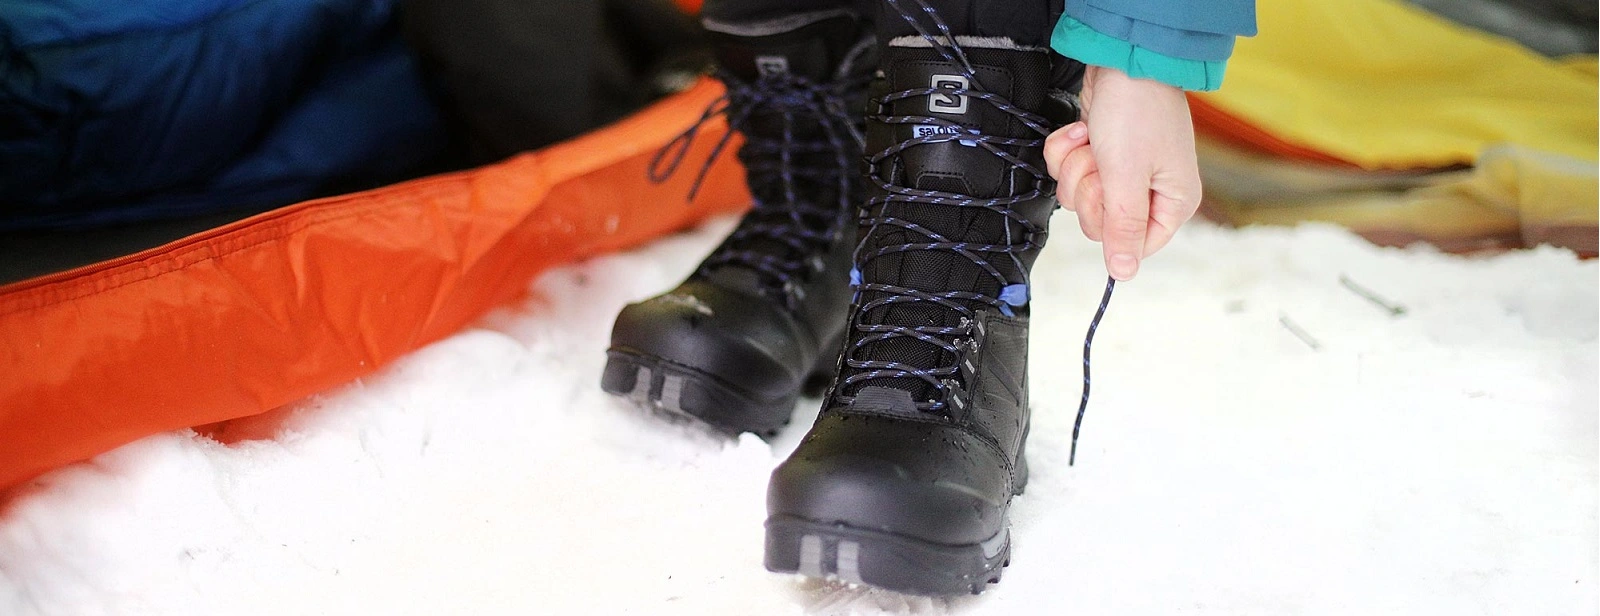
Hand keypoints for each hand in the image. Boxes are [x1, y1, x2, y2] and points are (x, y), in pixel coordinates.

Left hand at [1043, 65, 1202, 280]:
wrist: (1122, 60)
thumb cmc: (1137, 111)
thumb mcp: (1128, 176)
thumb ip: (1124, 228)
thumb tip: (1123, 274)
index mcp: (1172, 203)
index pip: (1135, 247)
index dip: (1111, 227)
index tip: (1108, 198)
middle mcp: (1149, 191)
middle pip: (1100, 223)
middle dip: (1089, 189)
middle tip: (1102, 163)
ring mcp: (1122, 172)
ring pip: (1078, 196)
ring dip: (1075, 166)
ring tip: (1094, 142)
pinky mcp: (1098, 154)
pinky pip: (1068, 170)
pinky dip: (1067, 149)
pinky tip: (1084, 131)